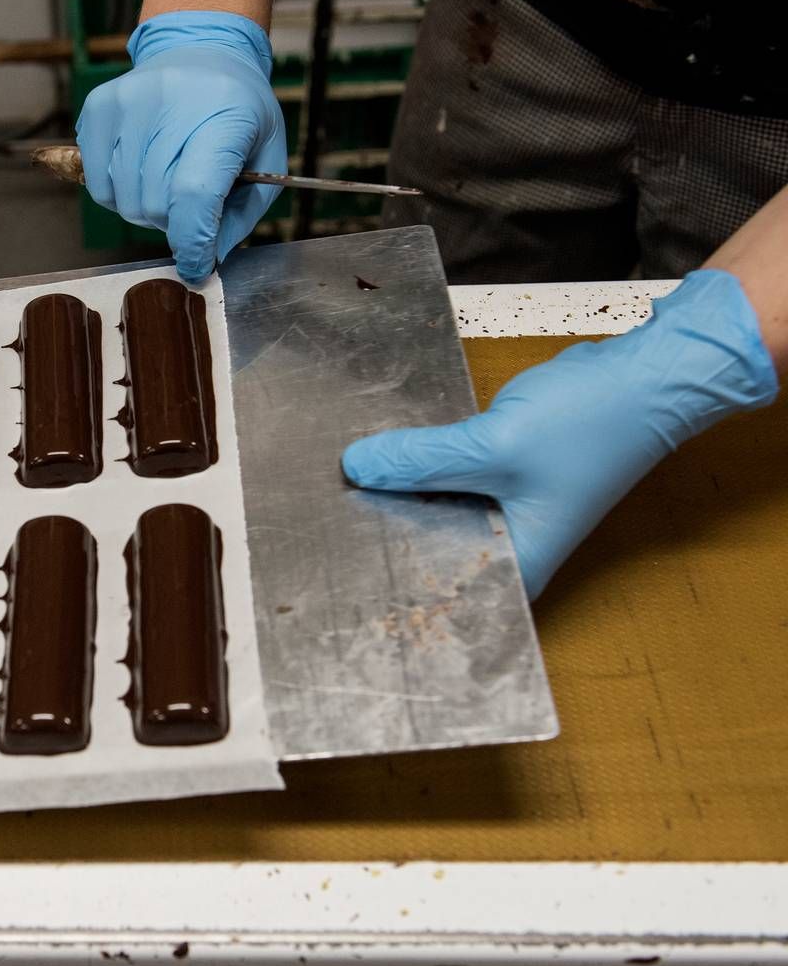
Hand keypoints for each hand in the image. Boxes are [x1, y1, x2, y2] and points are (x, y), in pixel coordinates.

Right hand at [75, 10, 287, 282]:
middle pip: (155, 203)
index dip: (192, 242)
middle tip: (188, 204)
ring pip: (122, 199)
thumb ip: (242, 212)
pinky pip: (96, 181)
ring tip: (165, 183)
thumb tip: (208, 257)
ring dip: (144, 208)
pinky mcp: (99, 107)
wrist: (202, 49)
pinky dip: (117, 190)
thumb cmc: (237, 109)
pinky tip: (139, 168)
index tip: (195, 265)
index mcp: (224, 118)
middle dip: (173, 222)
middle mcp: (171, 105)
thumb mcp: (266, 157)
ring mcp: (129, 103)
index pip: (194, 195)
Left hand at [341, 271, 777, 598]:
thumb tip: (356, 467)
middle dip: (384, 532)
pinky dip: (422, 467)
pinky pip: (447, 478)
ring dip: (400, 496)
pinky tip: (380, 456)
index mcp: (515, 564)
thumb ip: (423, 459)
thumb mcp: (495, 445)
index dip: (388, 580)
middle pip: (429, 550)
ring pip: (435, 511)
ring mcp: (506, 510)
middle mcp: (511, 547)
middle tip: (318, 523)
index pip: (438, 590)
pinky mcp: (501, 474)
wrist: (648, 375)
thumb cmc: (594, 423)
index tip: (333, 568)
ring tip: (334, 489)